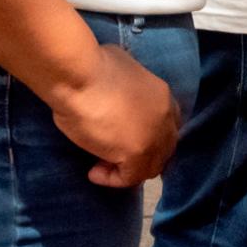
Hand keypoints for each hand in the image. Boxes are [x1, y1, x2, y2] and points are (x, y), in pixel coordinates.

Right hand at [50, 44, 182, 187]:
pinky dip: (111, 179)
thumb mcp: (121, 71)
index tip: (125, 140)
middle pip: (163, 150)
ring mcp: (155, 136)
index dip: (149, 138)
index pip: (167, 127)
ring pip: (149, 167)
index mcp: (163, 96)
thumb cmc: (91, 67)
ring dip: (126, 171)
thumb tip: (117, 91)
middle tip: (114, 158)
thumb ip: (128, 88)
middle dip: (141, 158)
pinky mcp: (137, 153)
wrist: (79, 75)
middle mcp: (165, 117)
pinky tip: (93, 173)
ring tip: (99, 167)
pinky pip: (129, 178)